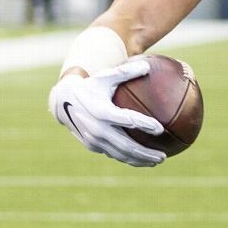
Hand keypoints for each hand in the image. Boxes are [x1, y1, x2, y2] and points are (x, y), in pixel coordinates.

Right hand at [48, 60, 165, 166]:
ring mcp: (94, 139)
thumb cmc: (91, 86)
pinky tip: (142, 159)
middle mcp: (97, 128)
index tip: (160, 129)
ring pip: (120, 154)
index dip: (144, 124)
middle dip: (145, 153)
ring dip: (139, 160)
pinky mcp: (92, 146)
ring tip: (157, 161)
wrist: (63, 101)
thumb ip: (127, 72)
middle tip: (163, 157)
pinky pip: (113, 154)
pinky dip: (128, 158)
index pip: (126, 120)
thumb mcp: (106, 76)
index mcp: (102, 111)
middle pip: (126, 146)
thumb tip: (149, 66)